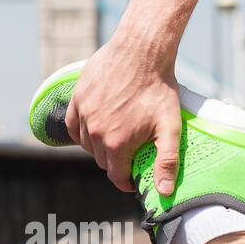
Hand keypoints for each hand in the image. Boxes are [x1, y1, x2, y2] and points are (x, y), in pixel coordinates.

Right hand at [63, 37, 181, 194]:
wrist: (142, 50)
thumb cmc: (159, 88)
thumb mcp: (170, 127)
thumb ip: (166, 162)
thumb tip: (164, 193)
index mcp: (117, 144)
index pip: (116, 176)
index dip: (126, 181)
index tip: (132, 180)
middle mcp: (97, 132)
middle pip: (102, 160)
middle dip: (115, 162)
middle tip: (129, 153)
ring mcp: (85, 115)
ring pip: (88, 144)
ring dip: (100, 146)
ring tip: (116, 137)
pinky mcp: (78, 99)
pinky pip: (74, 126)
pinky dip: (83, 131)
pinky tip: (96, 127)